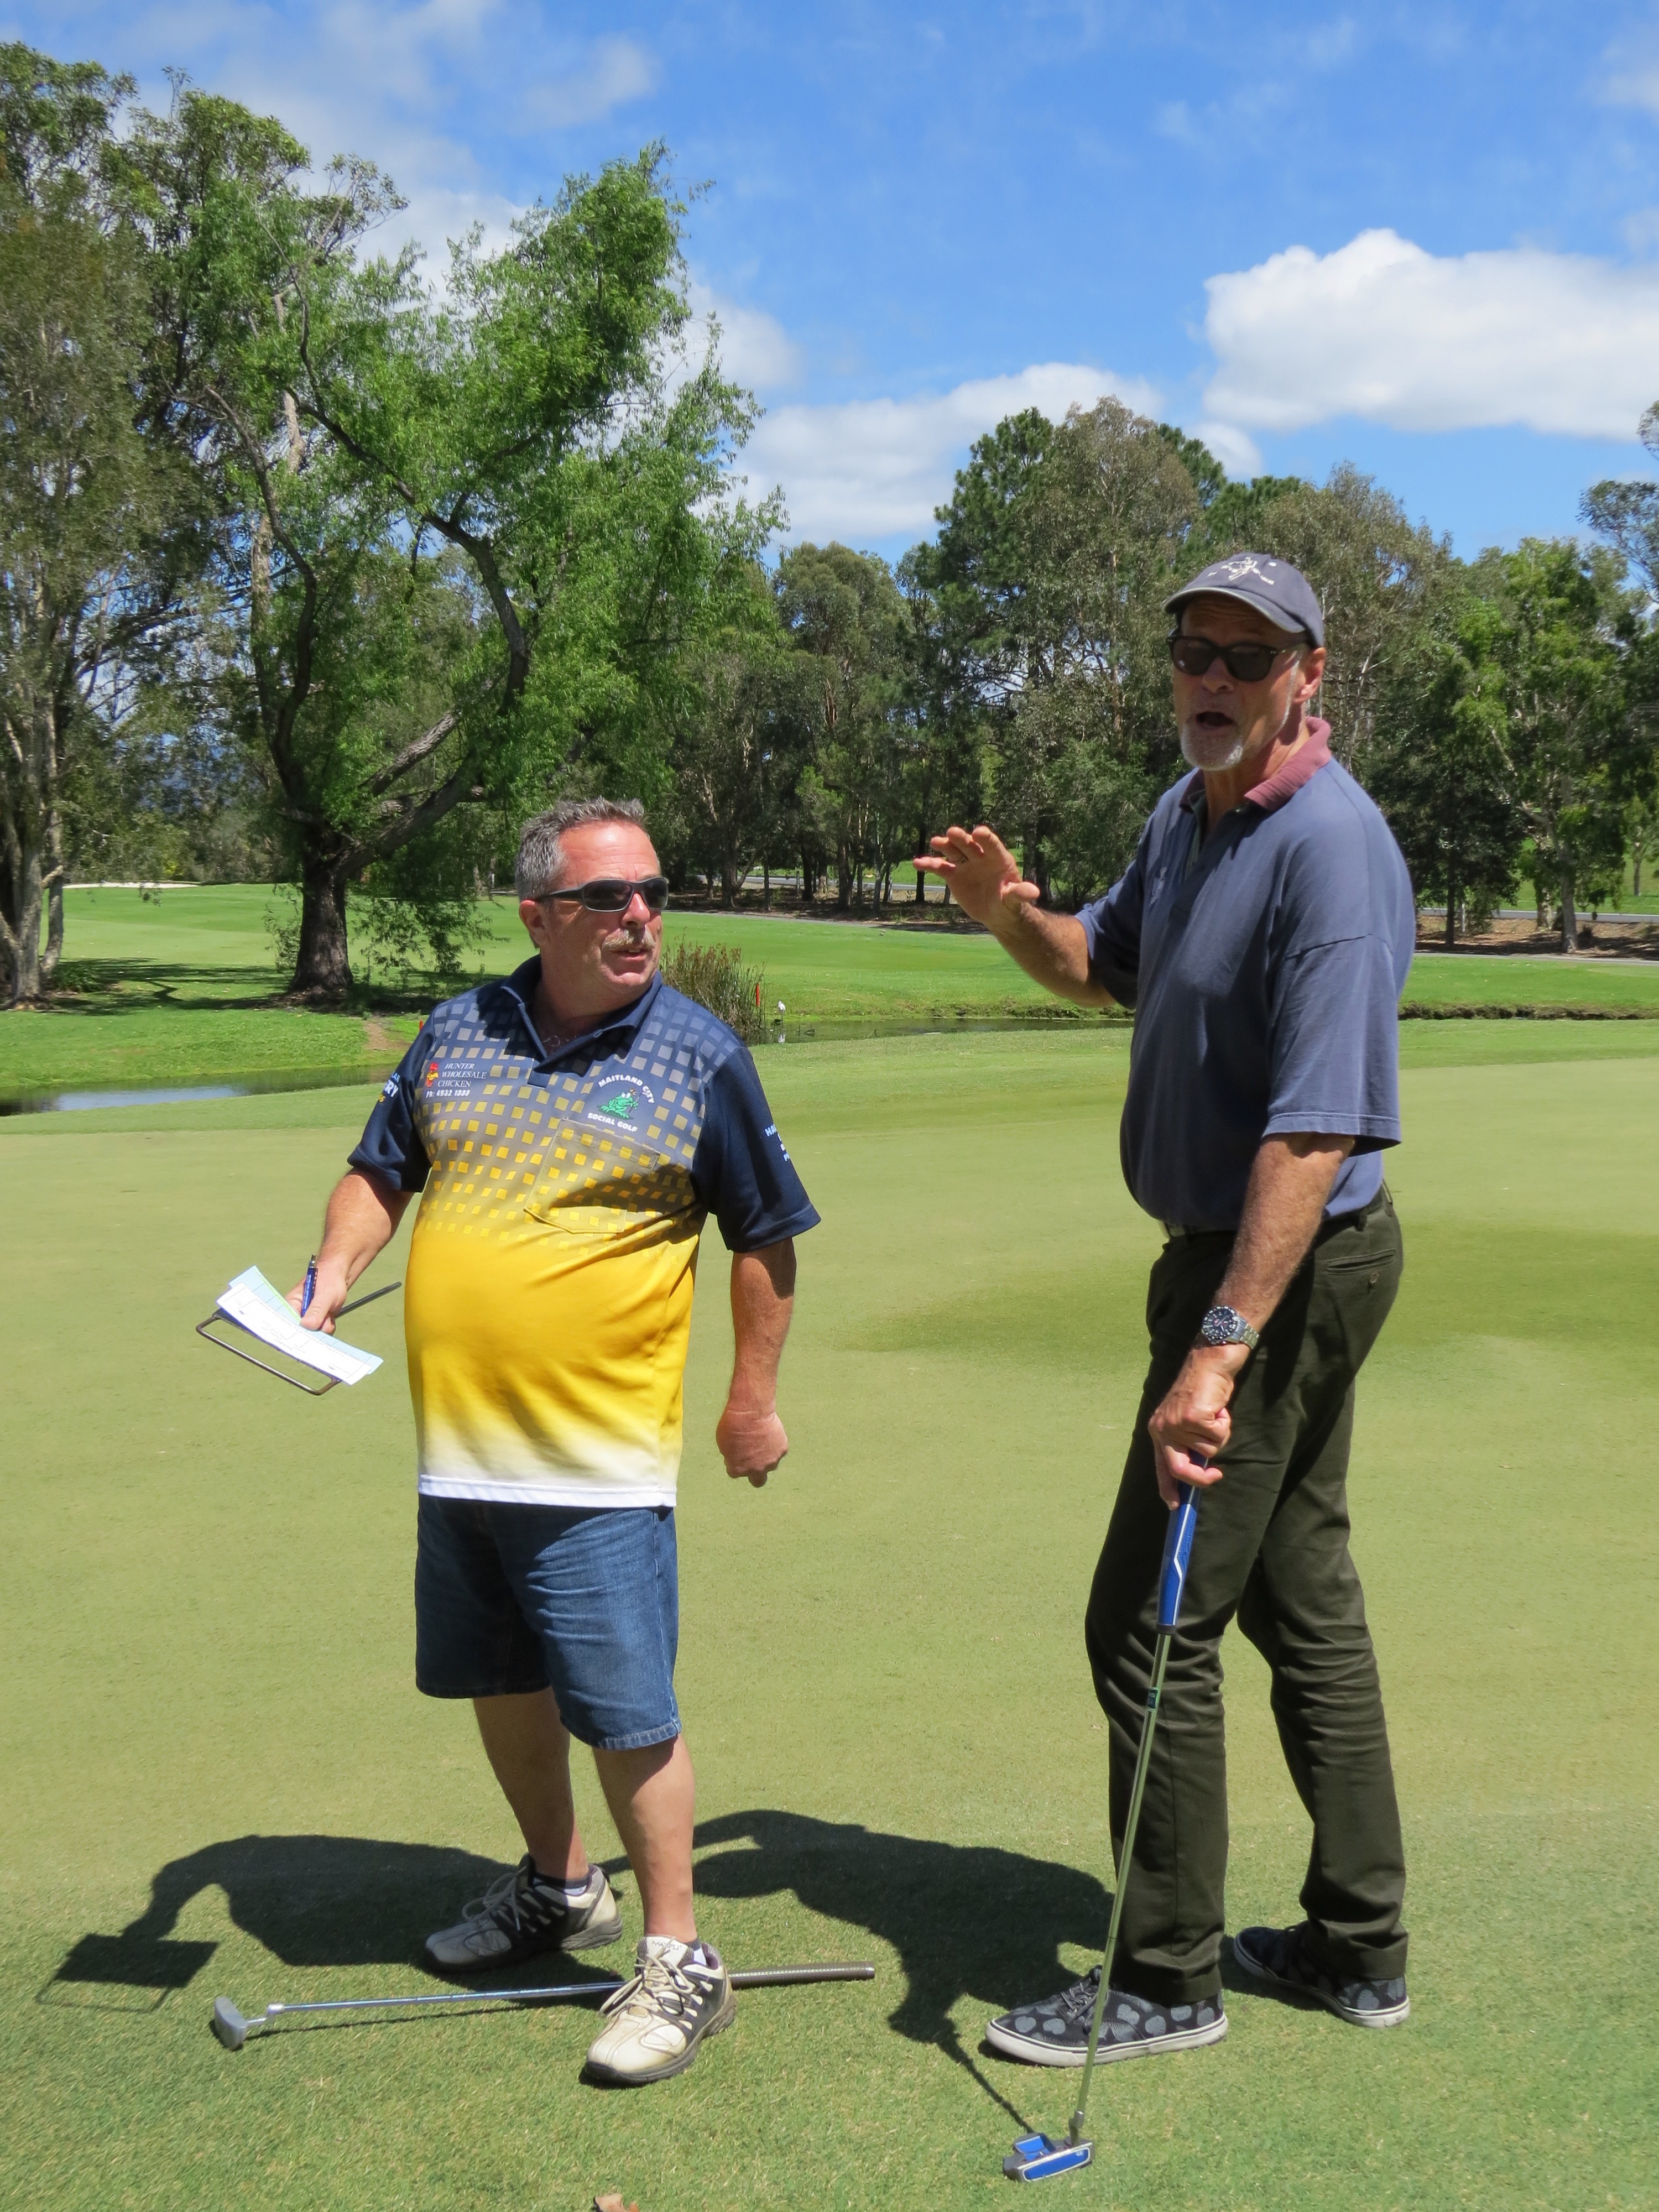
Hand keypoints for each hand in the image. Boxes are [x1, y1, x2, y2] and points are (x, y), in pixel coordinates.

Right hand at [285, 1259, 349, 1333]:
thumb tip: (307, 1325)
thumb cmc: (329, 1279)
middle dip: (314, 1330)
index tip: (307, 1334)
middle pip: (300, 1332)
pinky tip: (329, 1317)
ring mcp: (306, 1318)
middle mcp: (296, 1313)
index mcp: (291, 1304)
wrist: (340, 1277)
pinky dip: (327, 1327)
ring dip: (323, 1328)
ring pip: (312, 1334)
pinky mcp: (315, 1321)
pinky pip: (320, 1332)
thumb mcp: (324, 1295)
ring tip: (328, 1314)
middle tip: (323, 1319)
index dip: (295, 1332)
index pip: (287, 1323)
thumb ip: (316, 1310)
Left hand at [715, 1402, 788, 1486]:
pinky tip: (769, 1430)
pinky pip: (778, 1449)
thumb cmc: (733, 1424)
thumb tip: (738, 1457)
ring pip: (770, 1463)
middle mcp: (755, 1470)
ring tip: (762, 1437)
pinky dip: (775, 1443)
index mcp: (737, 1470)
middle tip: (754, 1459)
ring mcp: (771, 1461)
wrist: (751, 1412)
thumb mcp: (723, 1443)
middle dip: (756, 1473)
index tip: (737, 1450)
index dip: (737, 1461)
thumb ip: (732, 1455)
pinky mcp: (782, 1450)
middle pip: (758, 1481)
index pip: (736, 1472)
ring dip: (766, 1455)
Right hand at [914, 825, 1039, 932]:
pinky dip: (929, 864)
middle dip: (962, 839)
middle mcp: (980, 857)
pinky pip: (940, 866)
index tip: (979, 832)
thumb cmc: (1009, 903)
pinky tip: (917, 863)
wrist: (996, 912)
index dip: (986, 838)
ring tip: (936, 841)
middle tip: (953, 833)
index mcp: (999, 858)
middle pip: (970, 845)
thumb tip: (1034, 892)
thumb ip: (1020, 894)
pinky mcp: (953, 874)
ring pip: (953, 851)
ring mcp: (965, 864)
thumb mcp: (1015, 900)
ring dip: (945, 846)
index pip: (992, 845)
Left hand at [1147, 1347, 1245, 1503]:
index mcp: (1159, 1430)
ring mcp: (1177, 1423)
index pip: (1161, 1466)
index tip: (1174, 1506)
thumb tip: (1199, 1472)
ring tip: (1214, 1414)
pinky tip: (1219, 1408)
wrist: (1209, 1363)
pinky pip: (1218, 1436)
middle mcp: (1163, 1428)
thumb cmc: (1202, 1392)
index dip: (1167, 1488)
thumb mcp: (1188, 1420)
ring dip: (1218, 1434)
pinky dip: (1224, 1424)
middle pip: (1180, 1469)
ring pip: (1208, 1451)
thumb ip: (1188, 1443)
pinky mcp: (1194, 1418)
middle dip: (1200, 1479)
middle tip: (1216, 1476)